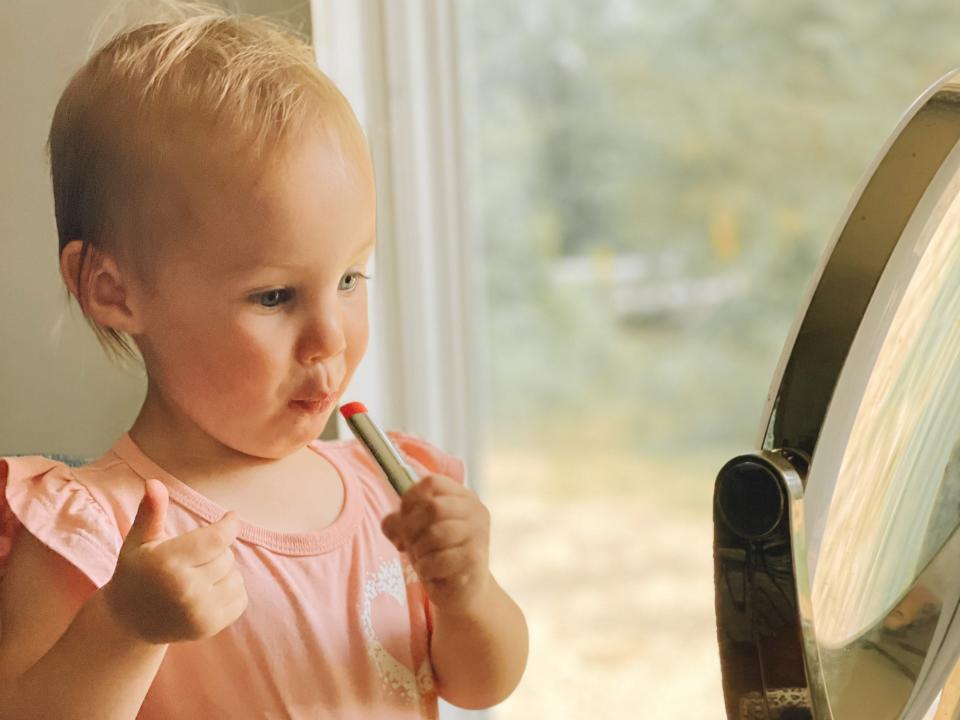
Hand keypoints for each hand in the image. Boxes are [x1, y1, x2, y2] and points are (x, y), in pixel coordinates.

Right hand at [103, 479, 248, 643]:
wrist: (129, 622)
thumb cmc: (137, 572)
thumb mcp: (138, 541)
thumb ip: (150, 512)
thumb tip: (154, 483)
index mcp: (168, 563)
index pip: (217, 538)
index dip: (229, 524)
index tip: (230, 517)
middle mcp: (185, 590)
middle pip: (226, 556)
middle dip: (215, 551)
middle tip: (192, 559)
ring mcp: (199, 612)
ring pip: (235, 576)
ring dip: (223, 572)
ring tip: (197, 577)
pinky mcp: (210, 627)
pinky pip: (241, 597)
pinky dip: (230, 591)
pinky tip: (206, 593)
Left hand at [380, 474, 491, 614]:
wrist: (463, 590)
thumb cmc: (438, 554)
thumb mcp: (416, 533)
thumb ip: (398, 522)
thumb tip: (390, 524)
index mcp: (462, 497)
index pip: (432, 482)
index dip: (410, 499)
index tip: (405, 520)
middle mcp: (475, 510)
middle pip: (432, 506)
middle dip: (411, 528)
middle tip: (408, 545)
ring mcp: (479, 533)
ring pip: (436, 534)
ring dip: (418, 551)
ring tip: (421, 560)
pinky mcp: (476, 558)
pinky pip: (439, 559)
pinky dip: (426, 569)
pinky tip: (431, 573)